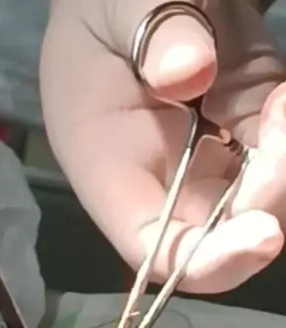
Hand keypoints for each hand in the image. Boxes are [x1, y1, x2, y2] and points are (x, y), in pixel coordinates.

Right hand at [40, 0, 285, 292]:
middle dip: (266, 197)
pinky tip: (276, 94)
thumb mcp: (115, 3)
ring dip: (282, 162)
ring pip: (259, 203)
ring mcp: (203, 165)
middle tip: (277, 113)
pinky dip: (284, 134)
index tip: (263, 234)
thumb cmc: (103, 1)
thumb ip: (149, 31)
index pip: (154, 247)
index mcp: (106, 164)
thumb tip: (188, 73)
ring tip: (275, 95)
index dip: (207, 260)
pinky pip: (276, 162)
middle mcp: (157, 181)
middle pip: (219, 235)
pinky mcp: (240, 142)